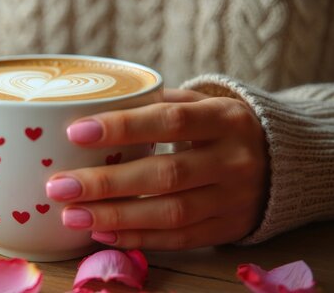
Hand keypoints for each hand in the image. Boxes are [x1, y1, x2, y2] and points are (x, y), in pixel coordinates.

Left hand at [46, 89, 267, 249]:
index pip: (169, 120)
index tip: (75, 132)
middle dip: (107, 183)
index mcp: (225, 118)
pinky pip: (179, 239)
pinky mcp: (227, 228)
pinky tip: (102, 233)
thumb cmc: (221, 127)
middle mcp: (233, 159)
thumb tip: (91, 107)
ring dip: (116, 217)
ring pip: (170, 213)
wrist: (283, 162)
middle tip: (59, 186)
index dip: (122, 127)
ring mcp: (233, 199)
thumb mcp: (201, 104)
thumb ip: (155, 104)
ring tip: (71, 215)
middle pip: (165, 175)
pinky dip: (137, 238)